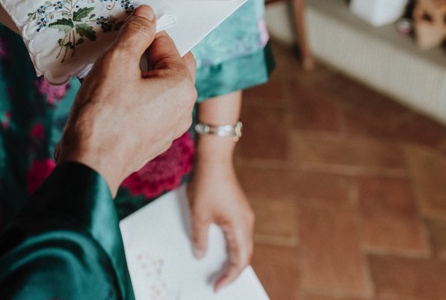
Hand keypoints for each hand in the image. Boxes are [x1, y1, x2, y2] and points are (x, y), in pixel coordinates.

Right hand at [55, 6, 196, 194]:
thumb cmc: (103, 115)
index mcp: (182, 86)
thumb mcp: (117, 63)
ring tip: (108, 72)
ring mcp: (168, 128)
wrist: (89, 167)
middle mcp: (182, 108)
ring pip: (155, 87)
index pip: (169, 43)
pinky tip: (108, 96)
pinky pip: (146, 107)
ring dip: (135, 75)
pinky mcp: (151, 140)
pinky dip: (132, 96)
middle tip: (115, 48)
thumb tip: (147, 14)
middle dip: (143, 53)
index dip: (145, 32)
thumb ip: (135, 34)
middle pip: (166, 66)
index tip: (122, 29)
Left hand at [187, 143, 253, 290]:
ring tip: (218, 270)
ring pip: (242, 245)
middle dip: (232, 271)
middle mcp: (246, 223)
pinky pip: (237, 234)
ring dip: (232, 258)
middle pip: (244, 255)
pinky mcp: (238, 210)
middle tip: (218, 283)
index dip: (229, 276)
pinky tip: (217, 249)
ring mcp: (244, 216)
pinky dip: (230, 246)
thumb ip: (200, 238)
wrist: (213, 158)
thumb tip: (200, 255)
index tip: (218, 286)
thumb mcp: (198, 215)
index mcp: (240, 226)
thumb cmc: (207, 184)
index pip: (240, 260)